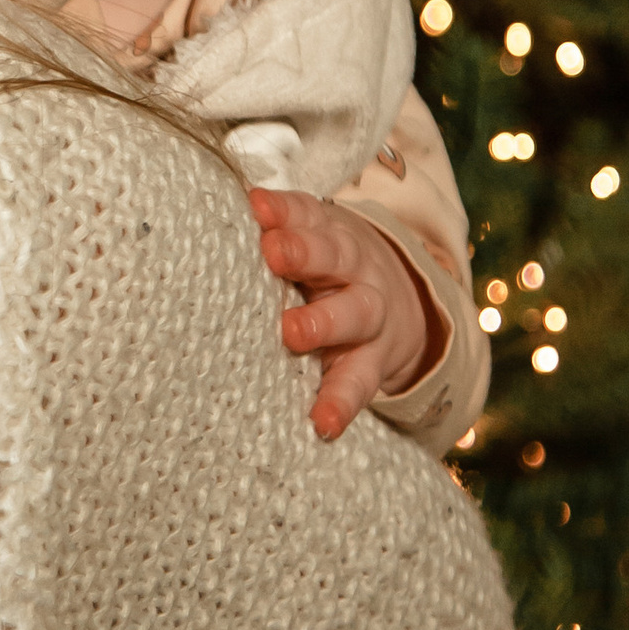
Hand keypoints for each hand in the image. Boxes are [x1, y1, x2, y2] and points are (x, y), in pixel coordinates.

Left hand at [248, 192, 432, 440]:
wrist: (400, 305)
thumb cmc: (326, 269)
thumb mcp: (311, 239)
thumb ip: (274, 229)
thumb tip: (228, 215)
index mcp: (329, 234)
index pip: (308, 214)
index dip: (283, 210)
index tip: (257, 206)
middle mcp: (352, 271)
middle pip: (336, 255)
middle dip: (305, 253)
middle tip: (273, 253)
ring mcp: (367, 318)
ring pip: (355, 313)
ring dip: (323, 321)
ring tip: (292, 333)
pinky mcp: (371, 364)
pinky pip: (359, 383)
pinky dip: (340, 403)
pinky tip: (323, 422)